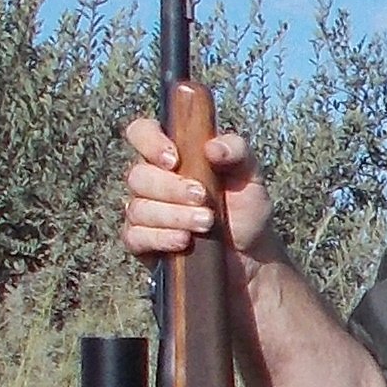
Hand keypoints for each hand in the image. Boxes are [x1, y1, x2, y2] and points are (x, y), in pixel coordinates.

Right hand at [121, 114, 271, 259]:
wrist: (251, 253)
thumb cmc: (245, 207)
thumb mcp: (250, 174)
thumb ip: (237, 151)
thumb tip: (212, 147)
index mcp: (171, 154)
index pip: (141, 133)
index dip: (149, 141)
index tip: (174, 159)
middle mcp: (152, 180)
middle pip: (137, 175)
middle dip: (171, 188)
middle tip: (203, 197)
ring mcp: (144, 212)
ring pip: (138, 208)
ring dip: (174, 215)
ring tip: (206, 223)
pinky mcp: (142, 242)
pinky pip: (135, 237)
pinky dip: (161, 237)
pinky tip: (184, 240)